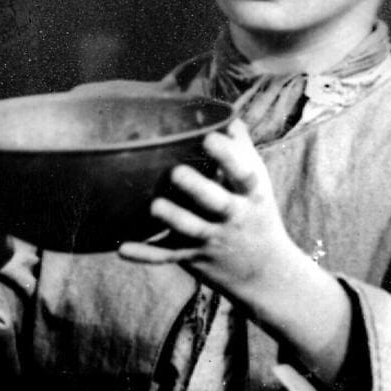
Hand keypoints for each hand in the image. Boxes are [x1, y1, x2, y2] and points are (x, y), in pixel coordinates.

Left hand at [118, 120, 299, 301]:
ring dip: (173, 219)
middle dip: (198, 189)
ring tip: (155, 206)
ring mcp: (213, 240)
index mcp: (250, 194)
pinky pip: (167, 257)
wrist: (268, 274)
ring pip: (191, 229)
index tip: (209, 137)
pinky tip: (122, 249)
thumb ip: (242, 150)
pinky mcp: (193, 258)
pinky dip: (145, 255)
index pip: (243, 173)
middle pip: (216, 203)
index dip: (228, 156)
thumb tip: (227, 116)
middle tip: (176, 172)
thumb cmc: (256, 214)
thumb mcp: (258, 185)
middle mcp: (233, 217)